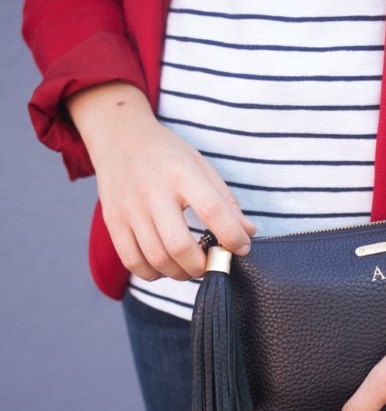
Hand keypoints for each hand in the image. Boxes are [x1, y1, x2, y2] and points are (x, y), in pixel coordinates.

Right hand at [65, 83, 256, 280]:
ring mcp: (129, 208)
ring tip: (191, 266)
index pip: (212, 210)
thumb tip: (248, 232)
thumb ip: (225, 200)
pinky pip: (132, 262)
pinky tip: (165, 266)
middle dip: (203, 265)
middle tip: (212, 263)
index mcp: (181, 173)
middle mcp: (152, 191)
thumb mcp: (200, 165)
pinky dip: (153, 274)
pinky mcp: (113, 221)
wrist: (119, 136)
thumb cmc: (166, 154)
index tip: (242, 248)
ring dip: (180, 273)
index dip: (232, 236)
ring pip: (156, 259)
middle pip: (179, 245)